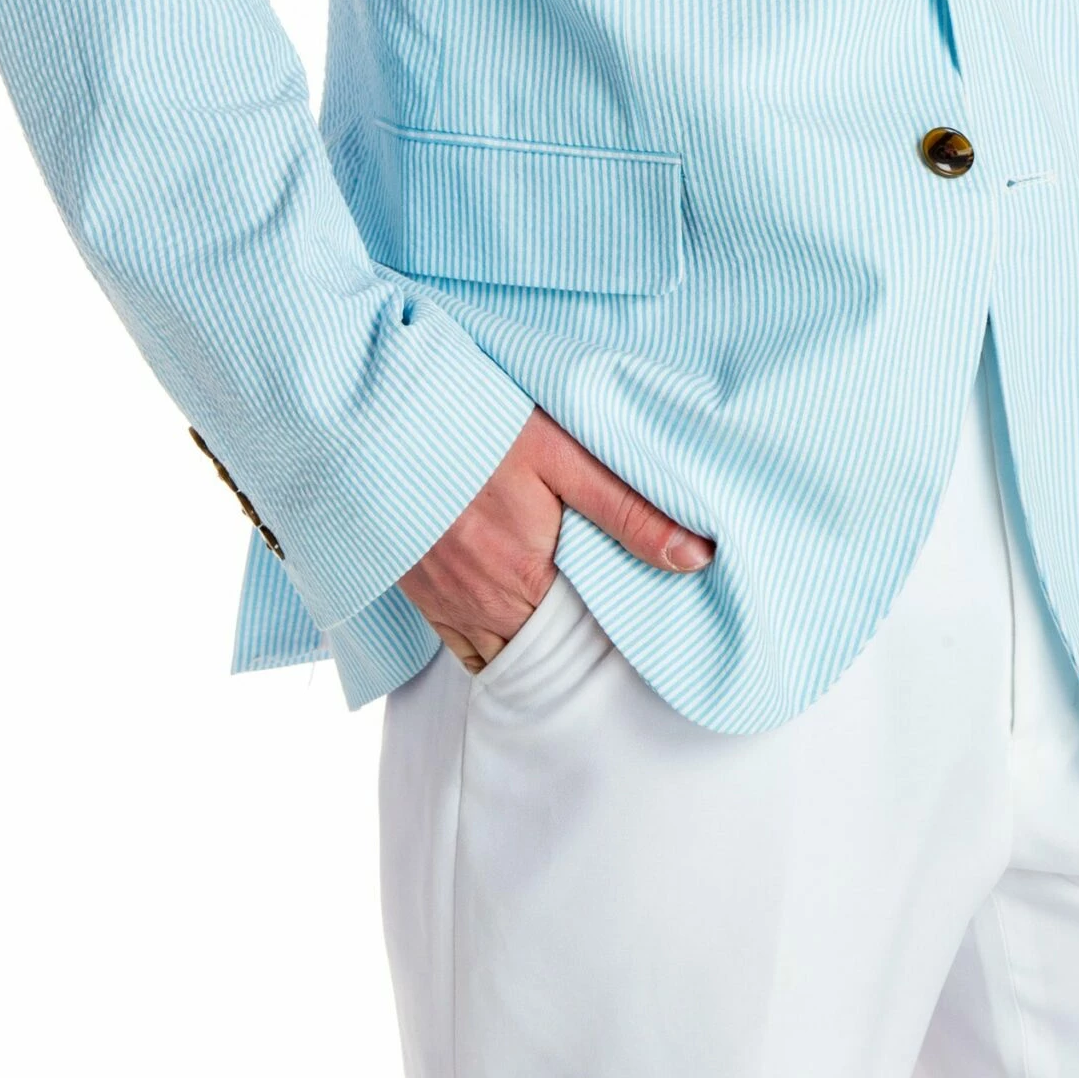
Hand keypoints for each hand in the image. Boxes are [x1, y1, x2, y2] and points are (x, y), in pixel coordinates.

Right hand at [398, 407, 715, 671]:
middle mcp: (486, 604)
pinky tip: (520, 627)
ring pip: (506, 657)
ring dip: (538, 650)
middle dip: (580, 647)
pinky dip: (496, 649)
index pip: (589, 636)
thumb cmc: (477, 429)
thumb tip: (696, 557)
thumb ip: (627, 509)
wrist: (382, 420)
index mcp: (529, 575)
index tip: (643, 625)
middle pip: (548, 653)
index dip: (617, 633)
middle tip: (613, 630)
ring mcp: (450, 605)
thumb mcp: (562, 455)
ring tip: (573, 631)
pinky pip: (465, 650)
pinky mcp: (425, 596)